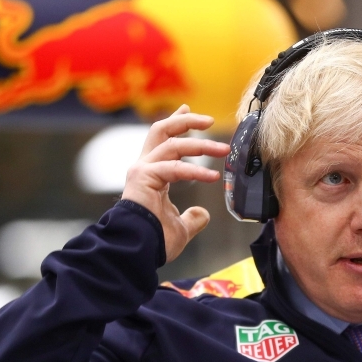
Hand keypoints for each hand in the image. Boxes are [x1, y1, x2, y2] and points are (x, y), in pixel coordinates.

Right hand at [121, 105, 229, 263]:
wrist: (137, 252)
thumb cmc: (154, 241)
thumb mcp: (181, 227)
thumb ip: (192, 218)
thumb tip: (202, 213)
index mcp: (151, 174)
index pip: (163, 140)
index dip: (176, 123)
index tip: (188, 109)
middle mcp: (144, 167)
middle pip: (162, 130)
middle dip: (185, 121)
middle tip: (209, 121)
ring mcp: (142, 171)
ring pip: (172, 144)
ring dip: (201, 145)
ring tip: (224, 149)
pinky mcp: (143, 178)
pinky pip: (174, 168)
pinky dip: (195, 170)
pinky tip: (212, 176)